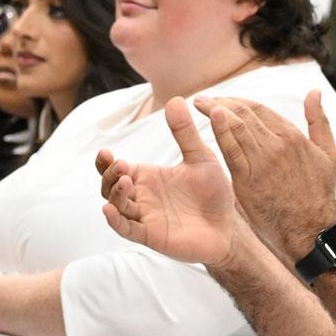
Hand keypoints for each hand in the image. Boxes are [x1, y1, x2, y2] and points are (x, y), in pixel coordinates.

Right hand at [97, 96, 245, 267]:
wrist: (229, 225)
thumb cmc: (213, 193)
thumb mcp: (201, 158)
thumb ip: (186, 133)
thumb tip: (176, 99)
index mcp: (147, 177)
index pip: (115, 168)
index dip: (105, 162)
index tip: (107, 152)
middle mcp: (141, 196)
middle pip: (109, 186)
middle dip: (109, 175)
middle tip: (121, 165)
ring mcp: (144, 217)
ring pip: (116, 206)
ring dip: (115, 194)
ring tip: (126, 181)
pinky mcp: (150, 236)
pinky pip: (126, 229)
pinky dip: (115, 221)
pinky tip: (109, 210)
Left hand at [199, 92, 335, 260]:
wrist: (312, 228)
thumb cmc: (320, 193)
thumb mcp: (328, 152)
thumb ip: (318, 120)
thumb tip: (314, 92)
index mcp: (293, 136)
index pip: (260, 109)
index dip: (238, 101)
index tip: (223, 100)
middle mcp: (278, 143)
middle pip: (244, 113)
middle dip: (221, 102)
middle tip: (204, 99)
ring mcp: (263, 160)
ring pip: (236, 125)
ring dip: (214, 110)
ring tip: (198, 103)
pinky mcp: (249, 178)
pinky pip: (231, 148)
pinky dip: (219, 129)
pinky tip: (207, 117)